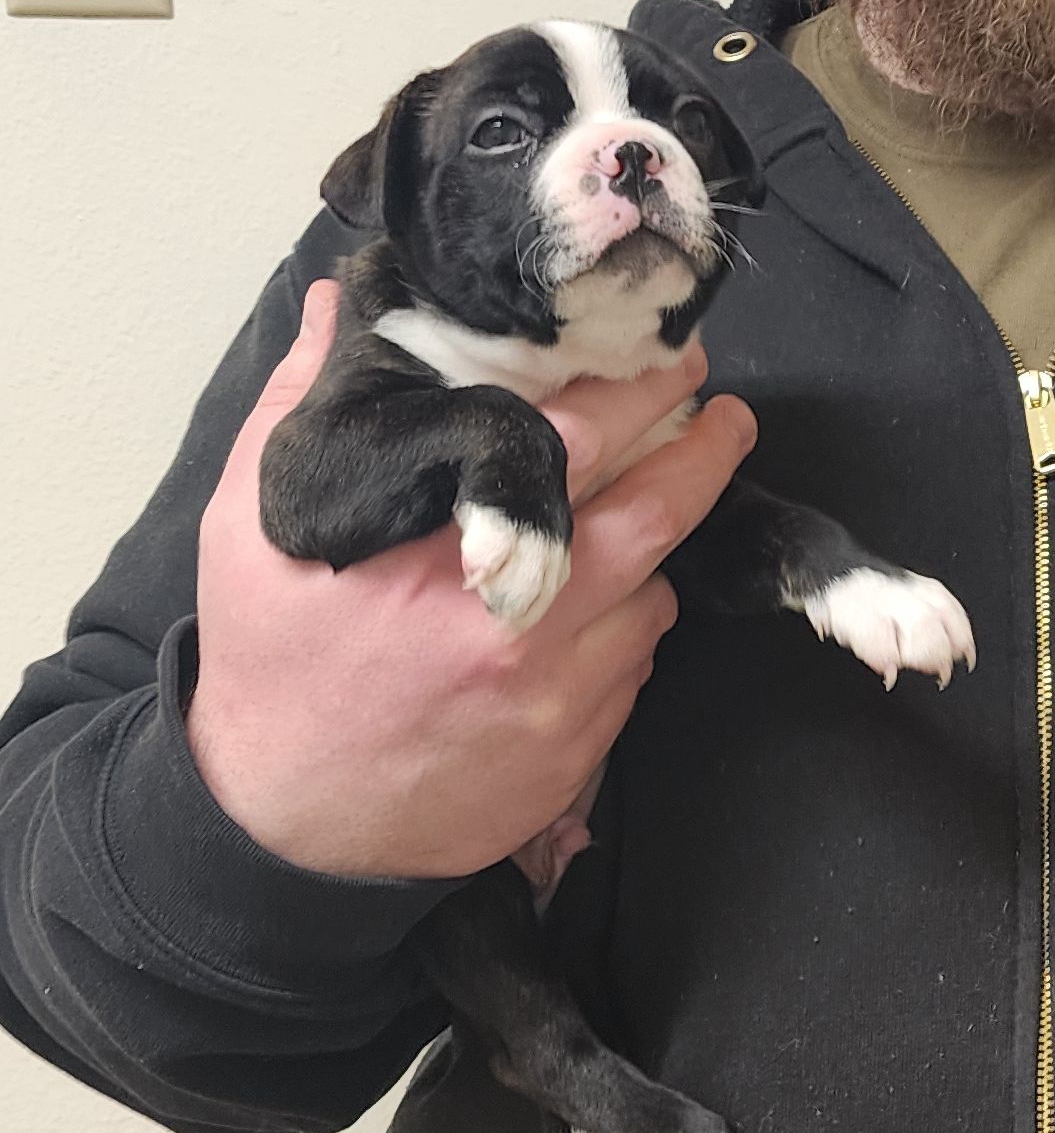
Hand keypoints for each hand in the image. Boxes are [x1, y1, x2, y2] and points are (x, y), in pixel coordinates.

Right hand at [185, 279, 758, 879]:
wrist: (284, 826)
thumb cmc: (271, 665)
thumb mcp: (253, 525)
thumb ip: (299, 403)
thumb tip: (340, 307)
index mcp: (440, 552)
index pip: (573, 442)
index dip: (636, 390)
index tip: (668, 356)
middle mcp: (517, 623)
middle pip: (654, 514)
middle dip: (703, 450)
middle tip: (723, 413)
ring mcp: (557, 695)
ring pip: (655, 592)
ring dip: (664, 544)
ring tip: (664, 502)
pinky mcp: (576, 751)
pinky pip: (637, 665)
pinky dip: (633, 622)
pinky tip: (609, 601)